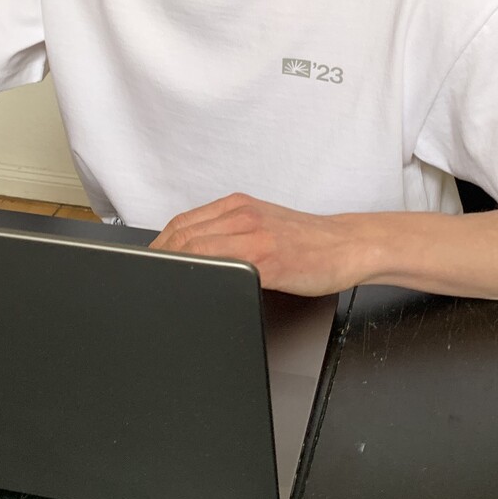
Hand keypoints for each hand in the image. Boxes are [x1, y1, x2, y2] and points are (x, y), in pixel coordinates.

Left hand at [149, 192, 365, 294]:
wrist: (349, 244)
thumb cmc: (308, 240)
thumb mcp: (263, 224)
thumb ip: (230, 232)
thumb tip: (193, 252)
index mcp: (238, 206)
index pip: (183, 223)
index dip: (159, 246)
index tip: (148, 264)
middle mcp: (244, 216)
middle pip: (184, 236)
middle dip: (160, 260)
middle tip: (148, 281)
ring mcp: (256, 236)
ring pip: (200, 250)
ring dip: (177, 270)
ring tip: (164, 288)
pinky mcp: (271, 260)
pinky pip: (230, 270)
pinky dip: (209, 280)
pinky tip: (200, 292)